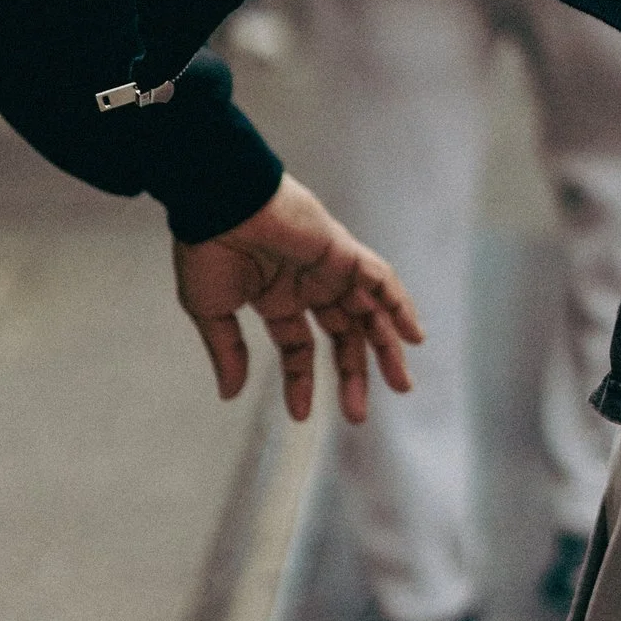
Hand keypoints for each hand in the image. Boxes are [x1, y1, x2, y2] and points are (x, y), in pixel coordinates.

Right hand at [173, 173, 423, 426]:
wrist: (218, 203)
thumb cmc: (207, 249)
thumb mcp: (211, 311)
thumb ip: (227, 351)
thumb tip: (230, 394)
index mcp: (276, 298)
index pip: (298, 347)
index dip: (301, 381)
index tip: (300, 417)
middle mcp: (307, 285)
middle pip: (342, 335)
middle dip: (353, 373)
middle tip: (359, 414)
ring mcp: (328, 268)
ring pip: (368, 312)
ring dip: (386, 347)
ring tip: (401, 385)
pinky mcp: (343, 252)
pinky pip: (381, 279)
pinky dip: (399, 304)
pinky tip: (412, 336)